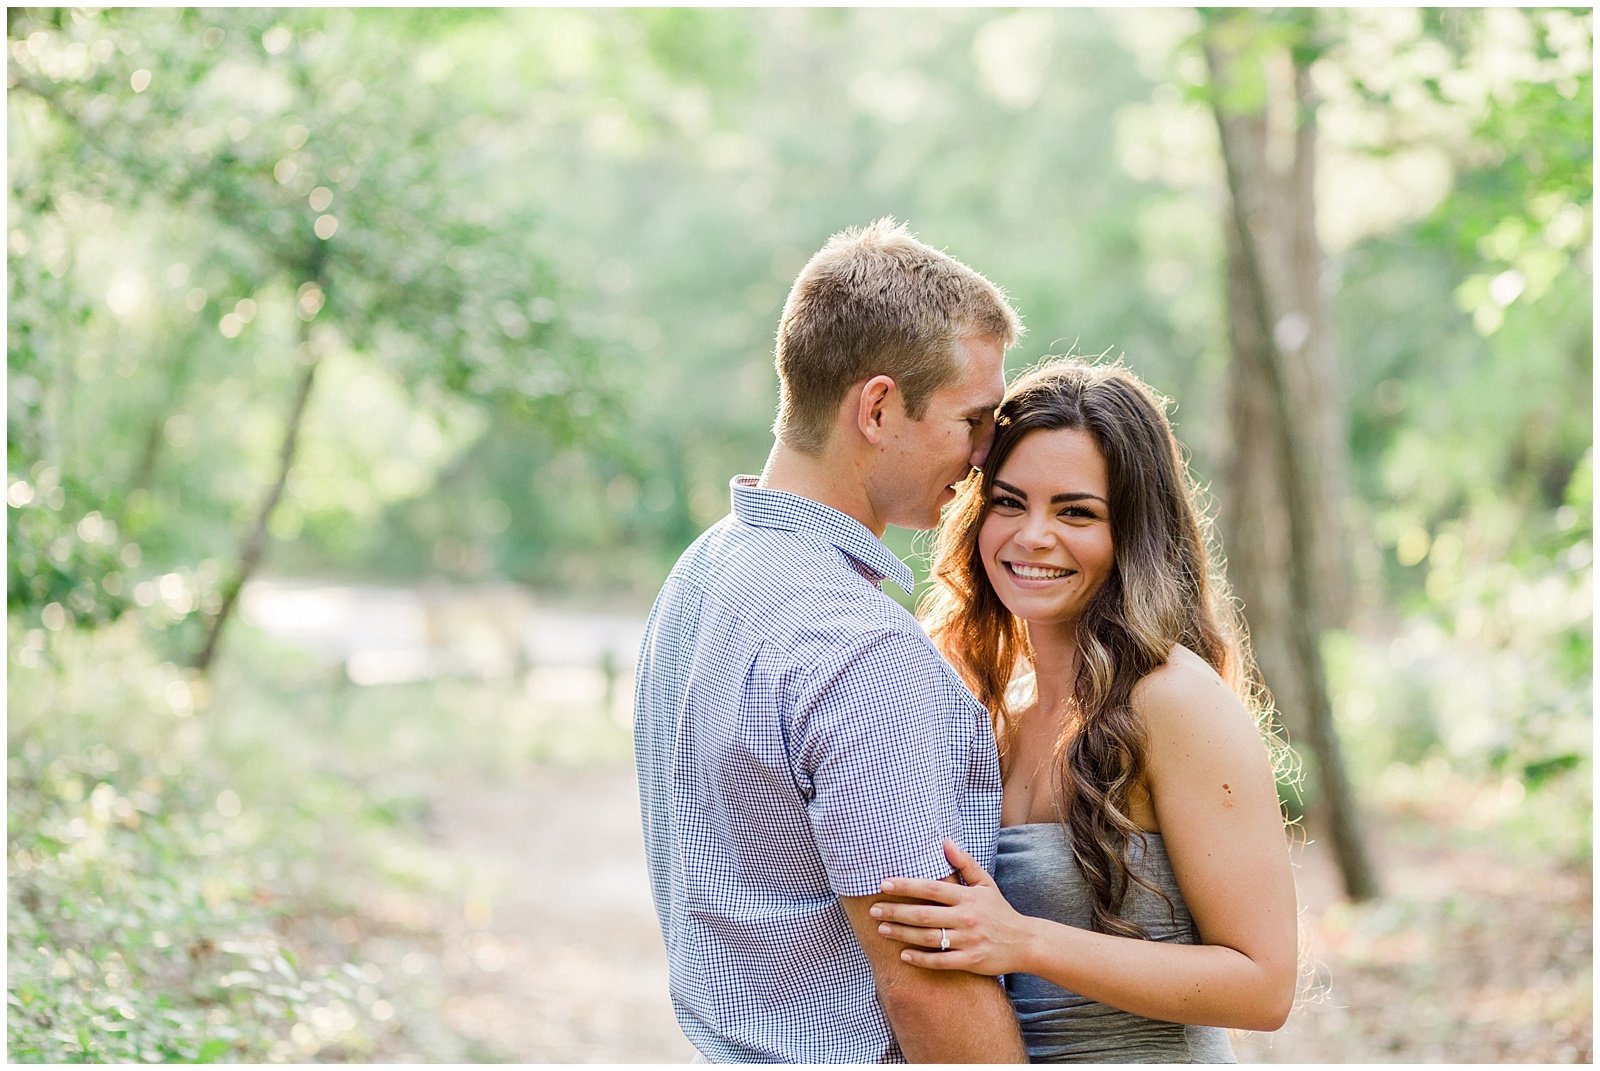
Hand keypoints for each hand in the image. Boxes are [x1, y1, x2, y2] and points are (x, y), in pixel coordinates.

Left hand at [872, 839, 1037, 975]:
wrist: (1025, 942)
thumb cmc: (999, 911)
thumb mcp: (986, 883)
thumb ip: (965, 863)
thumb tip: (945, 840)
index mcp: (968, 896)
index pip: (931, 888)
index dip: (906, 885)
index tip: (883, 884)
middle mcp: (967, 917)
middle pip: (924, 914)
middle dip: (896, 911)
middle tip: (873, 910)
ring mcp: (968, 940)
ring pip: (929, 938)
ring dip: (902, 934)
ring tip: (881, 929)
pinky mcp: (971, 961)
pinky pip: (941, 961)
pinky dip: (921, 959)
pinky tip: (904, 955)